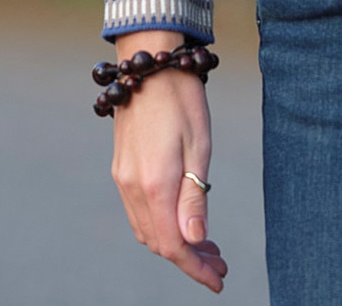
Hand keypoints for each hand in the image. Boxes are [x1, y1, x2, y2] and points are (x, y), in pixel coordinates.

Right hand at [110, 30, 226, 292]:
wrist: (150, 61)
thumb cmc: (182, 98)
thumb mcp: (199, 145)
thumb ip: (194, 197)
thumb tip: (194, 240)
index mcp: (154, 184)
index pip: (174, 245)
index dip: (196, 269)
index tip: (219, 280)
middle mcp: (132, 187)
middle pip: (159, 242)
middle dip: (189, 258)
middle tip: (220, 261)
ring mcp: (122, 177)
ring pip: (146, 229)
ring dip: (175, 242)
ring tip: (206, 243)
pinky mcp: (121, 167)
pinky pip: (138, 211)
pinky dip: (160, 223)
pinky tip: (181, 217)